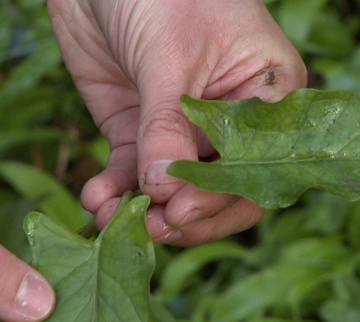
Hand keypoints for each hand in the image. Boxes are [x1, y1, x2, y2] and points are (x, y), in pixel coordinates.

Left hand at [49, 0, 306, 244]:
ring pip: (173, 190)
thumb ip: (168, 127)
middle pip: (218, 190)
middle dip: (183, 214)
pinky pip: (131, 173)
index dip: (221, 198)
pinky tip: (96, 199)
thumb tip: (165, 191)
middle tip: (148, 228)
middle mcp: (228, 122)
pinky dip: (115, 192)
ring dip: (144, 212)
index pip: (254, 167)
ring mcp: (181, 129)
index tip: (180, 212)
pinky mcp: (138, 130)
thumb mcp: (170, 56)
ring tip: (111, 220)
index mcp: (264, 99)